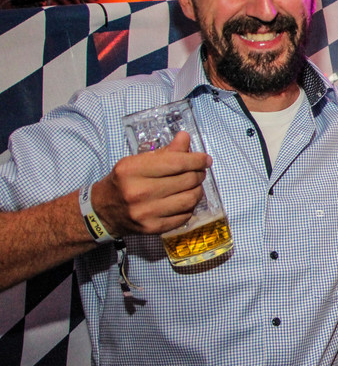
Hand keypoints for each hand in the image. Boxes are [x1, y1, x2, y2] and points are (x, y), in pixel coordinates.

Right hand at [92, 131, 210, 236]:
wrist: (103, 211)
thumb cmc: (123, 182)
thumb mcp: (137, 161)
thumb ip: (164, 151)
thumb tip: (185, 137)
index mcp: (132, 170)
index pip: (176, 162)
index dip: (196, 159)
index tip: (206, 159)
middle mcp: (138, 192)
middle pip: (186, 180)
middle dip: (198, 174)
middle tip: (199, 172)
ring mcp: (146, 213)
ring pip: (189, 199)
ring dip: (198, 190)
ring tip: (194, 186)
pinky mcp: (153, 228)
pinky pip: (184, 216)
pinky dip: (190, 207)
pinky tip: (184, 200)